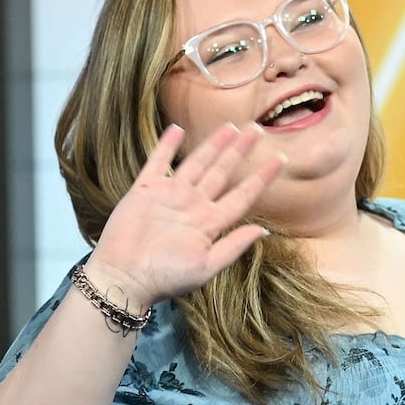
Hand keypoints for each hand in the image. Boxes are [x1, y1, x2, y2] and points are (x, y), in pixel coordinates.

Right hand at [87, 124, 280, 306]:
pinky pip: (158, 162)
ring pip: (197, 163)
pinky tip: (177, 129)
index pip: (242, 195)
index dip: (261, 178)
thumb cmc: (165, 278)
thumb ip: (233, 246)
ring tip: (231, 126)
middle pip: (222, 172)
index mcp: (210, 223)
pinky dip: (167, 146)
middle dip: (239, 151)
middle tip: (257, 129)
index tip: (280, 159)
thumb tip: (262, 230)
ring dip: (213, 144)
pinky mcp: (145, 191)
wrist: (124, 277)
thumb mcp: (206, 267)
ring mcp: (170, 196)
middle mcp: (193, 205)